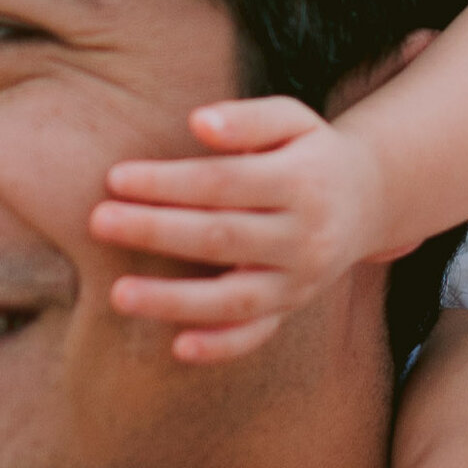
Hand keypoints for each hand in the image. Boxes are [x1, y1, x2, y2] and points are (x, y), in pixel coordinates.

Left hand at [90, 96, 394, 360]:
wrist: (368, 199)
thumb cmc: (308, 152)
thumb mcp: (292, 119)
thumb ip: (247, 118)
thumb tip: (199, 123)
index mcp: (301, 181)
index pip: (224, 182)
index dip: (169, 181)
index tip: (116, 177)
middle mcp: (304, 235)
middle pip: (222, 236)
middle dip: (157, 230)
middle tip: (98, 221)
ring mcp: (299, 279)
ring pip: (235, 297)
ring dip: (174, 300)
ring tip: (117, 294)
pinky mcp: (291, 308)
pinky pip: (257, 334)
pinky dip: (220, 346)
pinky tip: (177, 348)